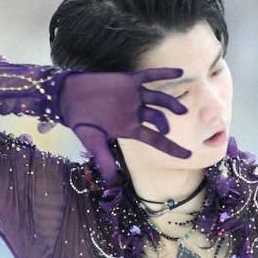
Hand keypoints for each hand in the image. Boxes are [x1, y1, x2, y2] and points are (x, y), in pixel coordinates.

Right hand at [56, 67, 191, 180]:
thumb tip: (111, 185)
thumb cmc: (82, 122)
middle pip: (159, 119)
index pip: (157, 141)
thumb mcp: (94, 144)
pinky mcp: (129, 80)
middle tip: (166, 128)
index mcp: (131, 129)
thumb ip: (105, 162)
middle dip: (165, 124)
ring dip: (171, 103)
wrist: (69, 98)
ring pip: (159, 99)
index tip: (188, 156)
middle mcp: (136, 113)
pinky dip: (164, 73)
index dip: (173, 148)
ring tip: (182, 110)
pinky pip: (150, 76)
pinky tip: (180, 71)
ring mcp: (134, 96)